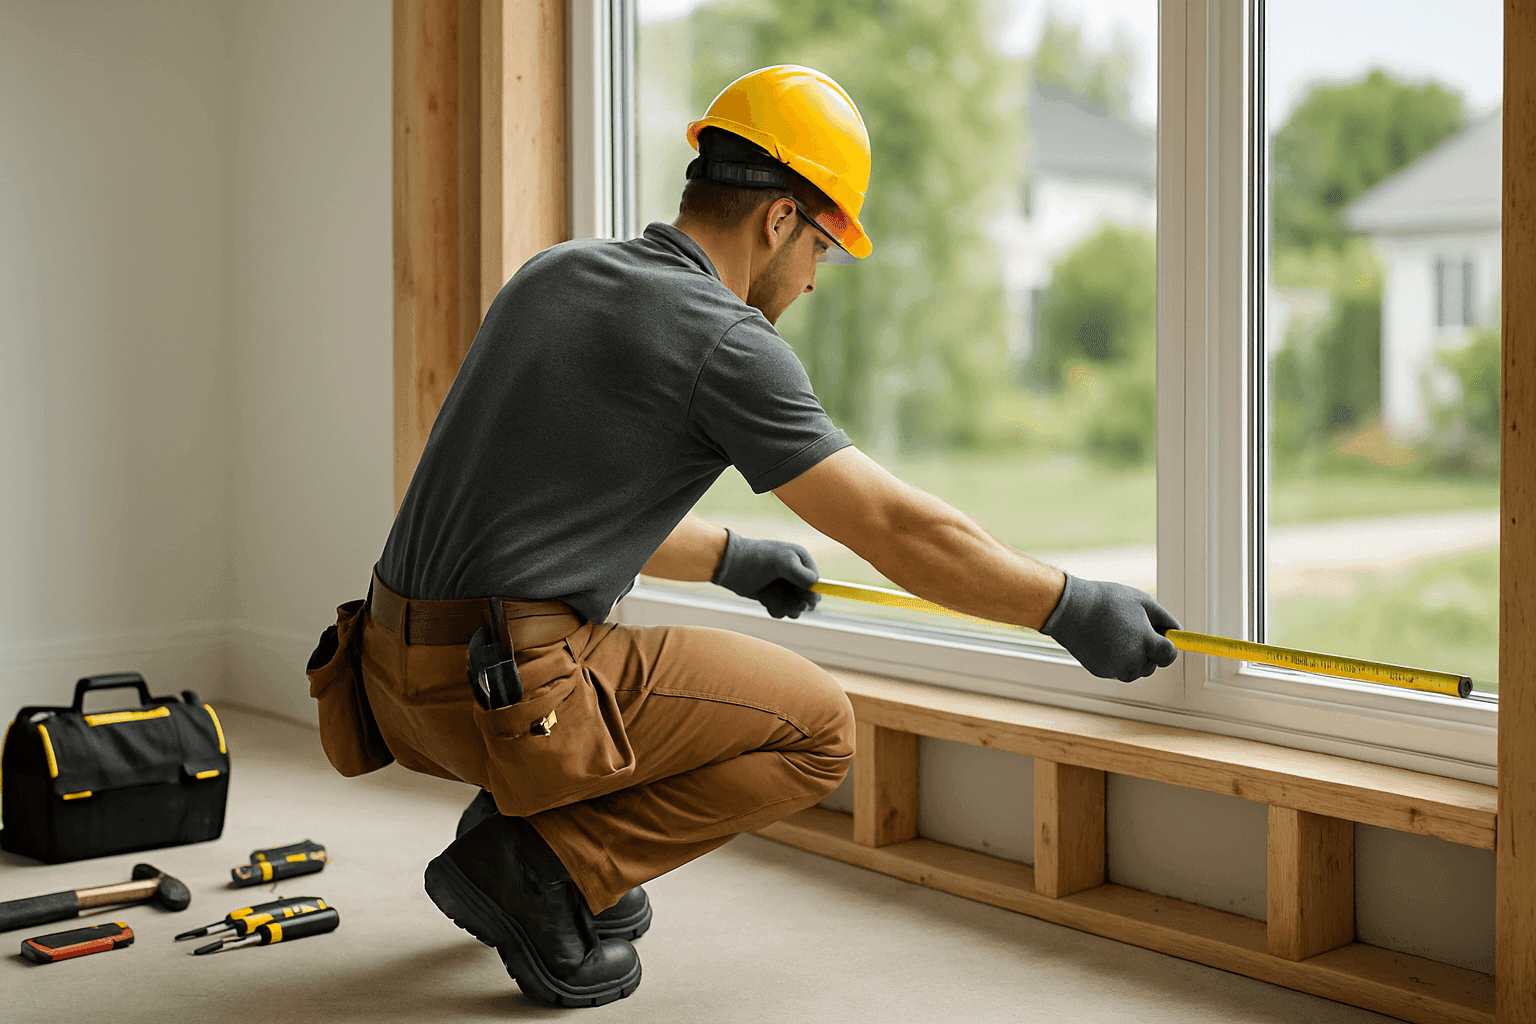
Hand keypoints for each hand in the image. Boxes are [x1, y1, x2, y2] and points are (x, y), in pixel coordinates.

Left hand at [711, 530, 820, 618]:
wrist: (729, 564)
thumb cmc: (757, 559)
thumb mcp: (784, 563)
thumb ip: (803, 576)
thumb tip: (817, 592)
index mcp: (801, 560)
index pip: (816, 583)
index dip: (810, 594)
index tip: (801, 600)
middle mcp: (795, 573)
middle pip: (808, 598)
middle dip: (798, 604)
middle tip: (789, 605)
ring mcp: (783, 585)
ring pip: (795, 606)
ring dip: (787, 608)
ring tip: (773, 602)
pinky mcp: (772, 595)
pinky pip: (782, 609)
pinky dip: (776, 609)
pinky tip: (766, 602)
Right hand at [1039, 573, 1180, 681]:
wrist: (1070, 609)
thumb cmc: (1107, 601)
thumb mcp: (1142, 601)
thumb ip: (1164, 619)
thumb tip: (1175, 632)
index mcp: (1147, 643)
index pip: (1170, 656)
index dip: (1167, 647)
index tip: (1162, 639)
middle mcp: (1134, 661)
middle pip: (1152, 664)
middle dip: (1148, 651)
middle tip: (1133, 629)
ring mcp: (1116, 669)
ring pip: (1134, 669)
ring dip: (1132, 657)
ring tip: (1117, 633)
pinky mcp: (1101, 672)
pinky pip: (1116, 669)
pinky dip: (1115, 658)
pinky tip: (1104, 640)